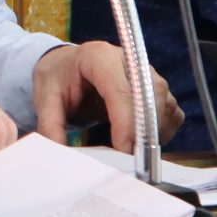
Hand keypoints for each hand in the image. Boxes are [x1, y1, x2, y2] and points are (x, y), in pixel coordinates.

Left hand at [31, 42, 185, 148]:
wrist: (67, 67)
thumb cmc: (58, 79)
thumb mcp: (45, 98)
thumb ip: (50, 126)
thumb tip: (59, 154)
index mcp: (99, 56)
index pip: (121, 89)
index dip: (126, 122)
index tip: (123, 150)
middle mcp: (129, 60)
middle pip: (150, 95)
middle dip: (143, 131)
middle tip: (128, 159)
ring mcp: (147, 73)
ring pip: (165, 104)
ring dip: (152, 133)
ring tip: (128, 152)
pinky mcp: (157, 89)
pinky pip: (171, 113)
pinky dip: (161, 132)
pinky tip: (139, 141)